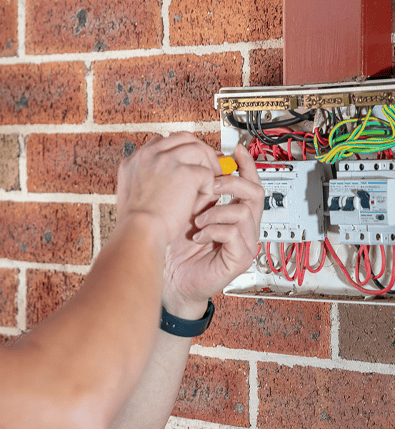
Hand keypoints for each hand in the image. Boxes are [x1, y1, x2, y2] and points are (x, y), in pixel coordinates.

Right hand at [116, 133, 221, 247]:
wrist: (140, 232)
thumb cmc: (137, 224)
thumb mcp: (133, 196)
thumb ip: (148, 181)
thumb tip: (173, 179)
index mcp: (135, 160)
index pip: (162, 144)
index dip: (180, 152)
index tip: (188, 164)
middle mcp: (149, 154)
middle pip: (183, 139)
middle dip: (200, 152)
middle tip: (209, 168)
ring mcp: (167, 160)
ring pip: (199, 151)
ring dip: (207, 168)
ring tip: (207, 187)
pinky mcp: (186, 172)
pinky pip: (207, 173)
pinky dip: (207, 189)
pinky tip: (199, 203)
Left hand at [162, 144, 263, 317]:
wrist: (171, 278)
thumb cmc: (177, 248)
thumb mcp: (186, 211)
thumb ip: (198, 192)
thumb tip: (199, 165)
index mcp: (233, 213)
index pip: (249, 184)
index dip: (246, 165)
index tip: (237, 150)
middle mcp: (244, 227)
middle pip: (256, 193)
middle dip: (232, 183)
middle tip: (210, 184)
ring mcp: (245, 243)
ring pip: (244, 212)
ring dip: (216, 211)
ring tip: (196, 220)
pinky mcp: (240, 258)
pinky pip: (234, 233)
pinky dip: (212, 231)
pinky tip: (196, 236)